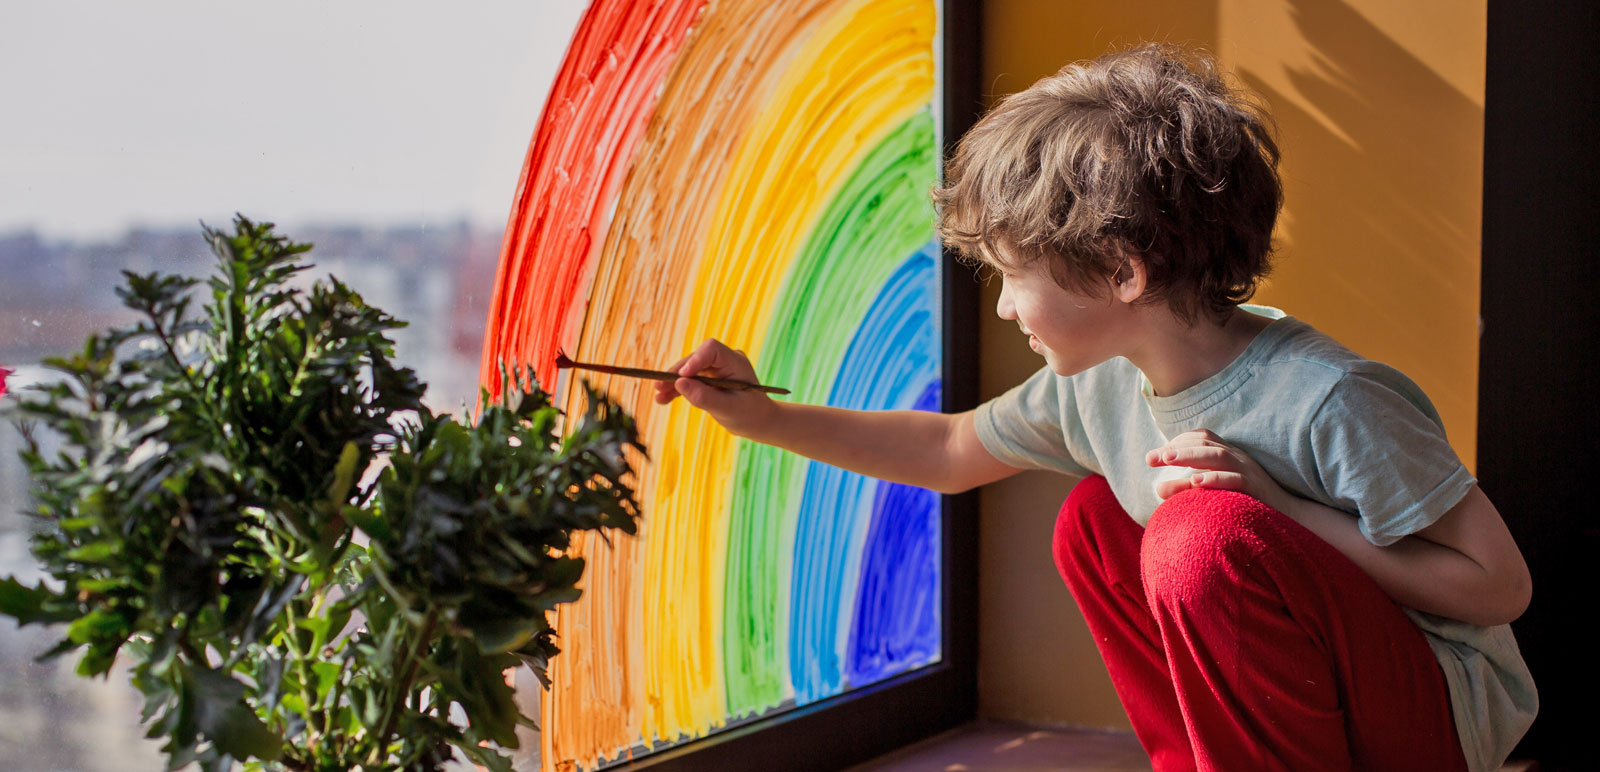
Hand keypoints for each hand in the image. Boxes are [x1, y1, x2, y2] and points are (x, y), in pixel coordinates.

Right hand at [653, 338, 776, 437]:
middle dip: (677, 374)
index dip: (694, 360)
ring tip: (658, 397)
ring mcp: (716, 368)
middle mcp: (725, 361)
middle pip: (695, 359)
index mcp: (736, 362)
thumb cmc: (749, 415)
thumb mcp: (728, 410)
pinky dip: (677, 390)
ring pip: (689, 370)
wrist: (757, 422)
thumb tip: (679, 384)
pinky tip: (663, 400)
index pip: (712, 350)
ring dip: (673, 383)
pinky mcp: (708, 378)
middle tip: (659, 387)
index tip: (681, 377)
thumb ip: (704, 397)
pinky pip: (690, 380)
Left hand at [1145, 429, 1294, 515]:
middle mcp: (1237, 458)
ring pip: (1217, 456)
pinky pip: (1234, 479)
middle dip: (1175, 449)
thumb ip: (1190, 486)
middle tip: (1151, 458)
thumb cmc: (1246, 503)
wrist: (1289, 517)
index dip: (1176, 442)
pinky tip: (1195, 482)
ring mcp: (1247, 471)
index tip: (1154, 456)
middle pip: (1204, 444)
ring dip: (1190, 456)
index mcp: (1228, 454)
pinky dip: (1214, 478)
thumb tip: (1157, 489)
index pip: (1201, 438)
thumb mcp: (1217, 490)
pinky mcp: (1255, 488)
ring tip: (1167, 459)